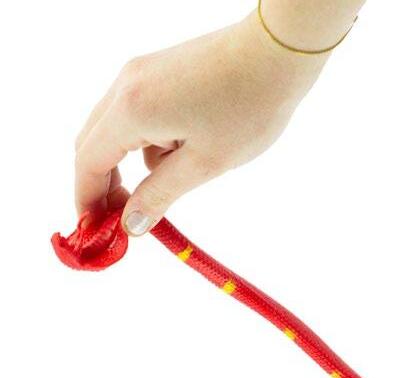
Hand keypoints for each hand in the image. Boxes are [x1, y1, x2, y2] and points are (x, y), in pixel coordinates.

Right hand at [74, 11, 327, 234]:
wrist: (278, 53)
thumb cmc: (248, 108)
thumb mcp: (204, 163)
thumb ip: (160, 194)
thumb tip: (131, 224)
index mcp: (132, 110)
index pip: (89, 163)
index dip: (88, 200)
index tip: (97, 230)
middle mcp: (126, 86)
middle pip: (93, 143)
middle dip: (104, 183)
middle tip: (127, 217)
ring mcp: (140, 73)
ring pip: (117, 129)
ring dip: (132, 162)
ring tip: (176, 179)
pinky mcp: (158, 69)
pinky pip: (138, 113)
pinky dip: (150, 140)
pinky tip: (188, 148)